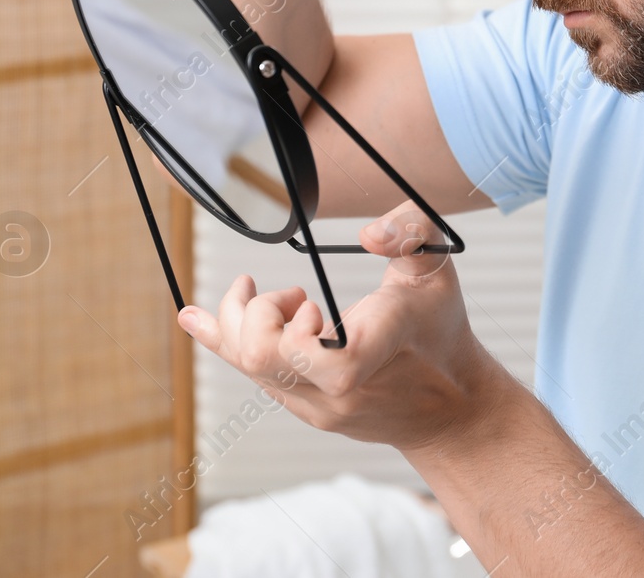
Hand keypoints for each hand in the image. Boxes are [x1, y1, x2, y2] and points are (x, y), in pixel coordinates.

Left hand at [178, 200, 499, 452]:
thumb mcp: (439, 269)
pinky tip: (195, 317)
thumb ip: (412, 233)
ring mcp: (320, 407)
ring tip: (262, 294)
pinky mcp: (305, 411)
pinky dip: (225, 340)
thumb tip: (369, 234)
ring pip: (250, 368)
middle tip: (292, 294)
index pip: (329, 362)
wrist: (449, 407)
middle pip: (265, 359)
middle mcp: (343, 390)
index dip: (301, 332)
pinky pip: (253, 377)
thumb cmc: (441, 332)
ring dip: (244, 320)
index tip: (311, 302)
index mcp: (380, 349)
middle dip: (260, 312)